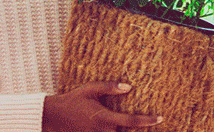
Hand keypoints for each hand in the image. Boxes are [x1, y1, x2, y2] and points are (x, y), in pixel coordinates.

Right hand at [42, 82, 163, 131]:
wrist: (53, 116)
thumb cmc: (72, 100)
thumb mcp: (90, 89)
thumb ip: (109, 87)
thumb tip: (128, 87)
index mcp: (105, 118)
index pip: (132, 121)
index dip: (148, 121)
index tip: (160, 118)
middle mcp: (103, 131)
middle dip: (140, 131)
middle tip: (154, 124)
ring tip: (136, 127)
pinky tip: (120, 129)